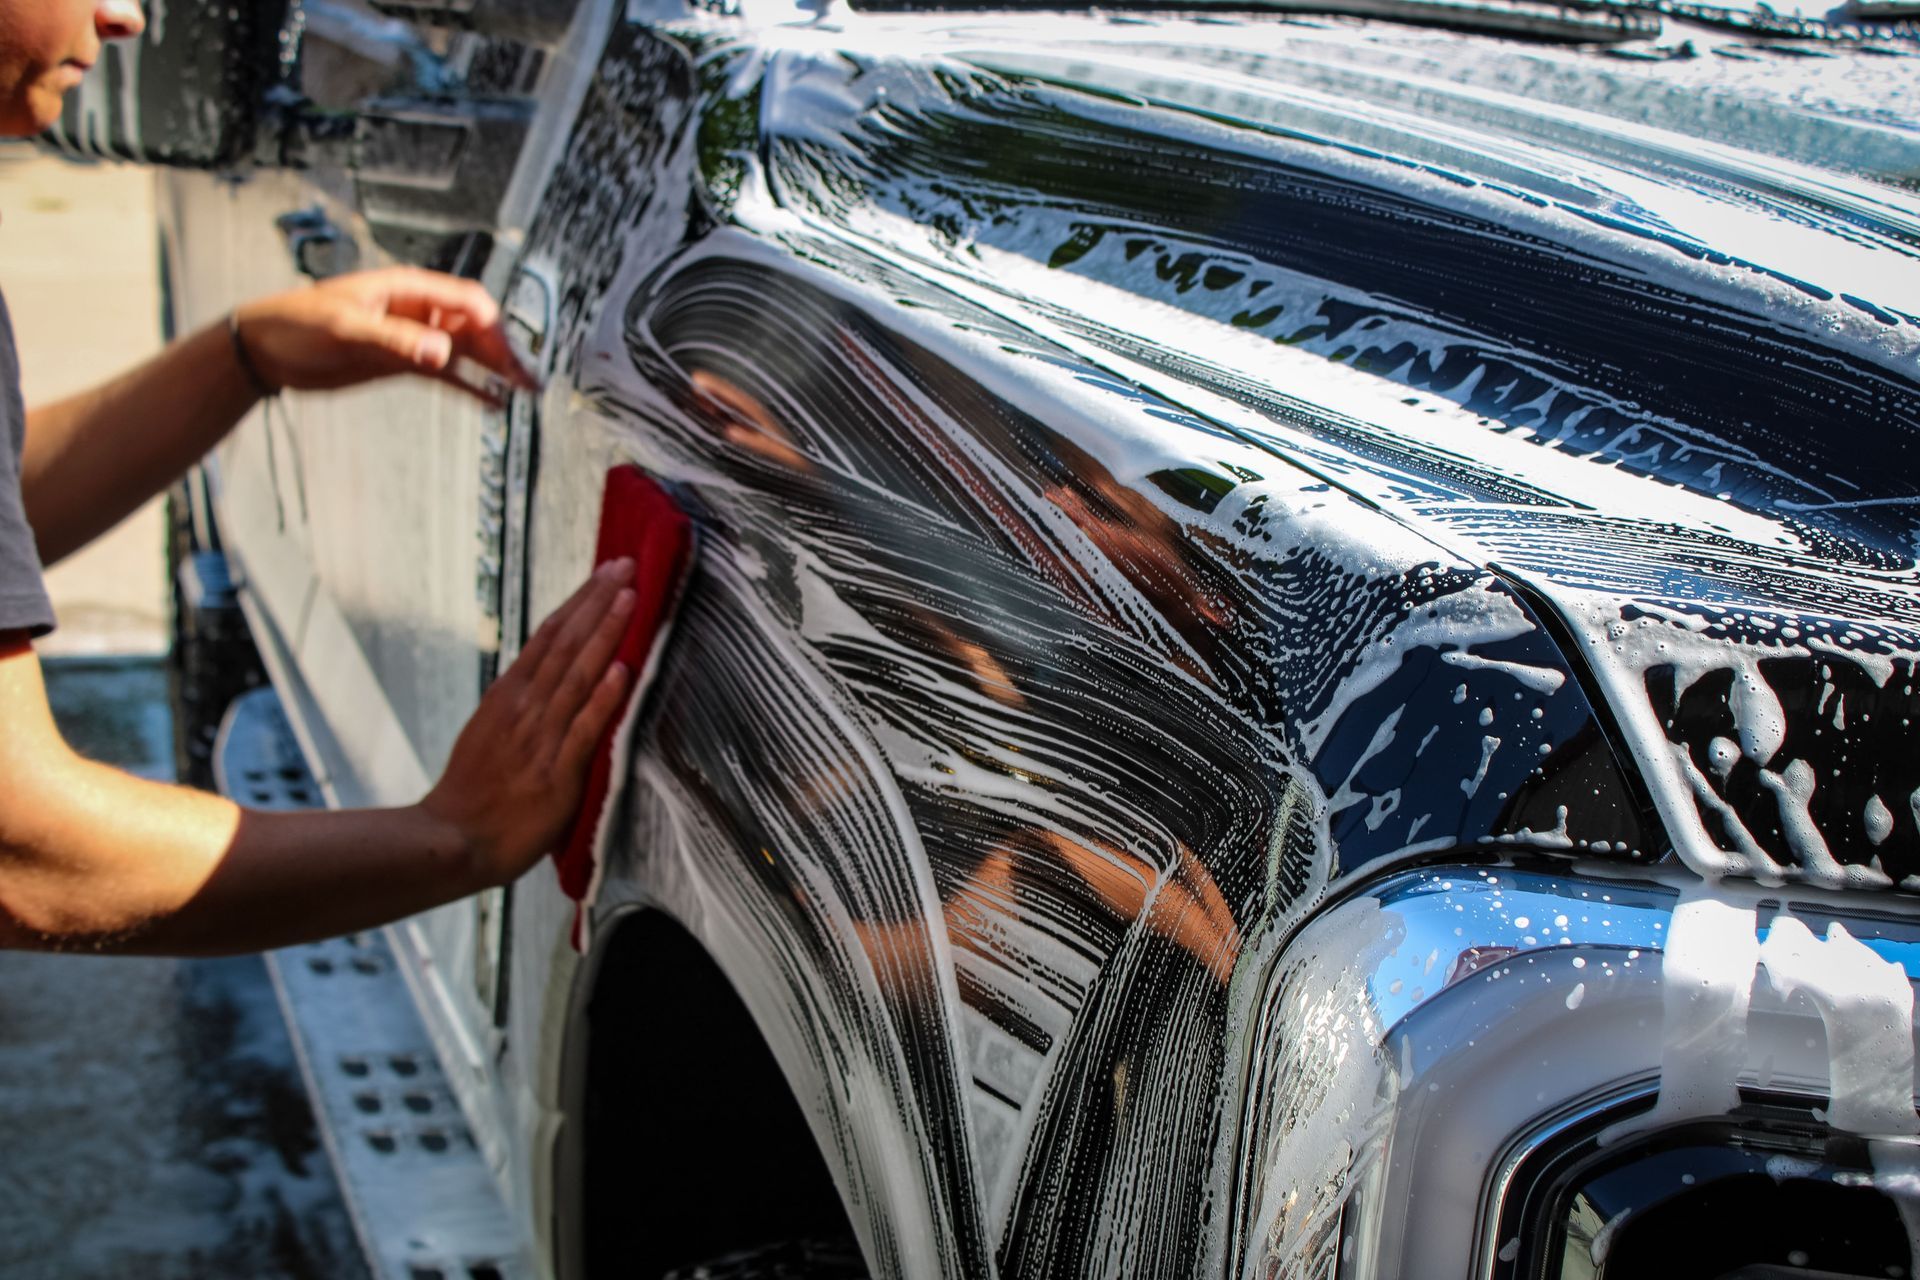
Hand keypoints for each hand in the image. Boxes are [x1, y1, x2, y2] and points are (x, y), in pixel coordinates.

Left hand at [233, 267, 538, 405]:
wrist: (264, 350)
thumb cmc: (296, 324)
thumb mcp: (346, 329)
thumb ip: (396, 341)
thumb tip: (442, 353)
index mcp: (407, 288)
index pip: (465, 300)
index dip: (491, 325)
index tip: (506, 353)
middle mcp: (417, 311)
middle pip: (474, 328)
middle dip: (503, 351)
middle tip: (528, 380)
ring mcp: (413, 338)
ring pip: (467, 352)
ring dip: (494, 370)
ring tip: (525, 392)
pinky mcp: (403, 363)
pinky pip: (447, 375)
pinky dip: (470, 387)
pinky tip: (492, 402)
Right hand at [418, 559, 637, 888]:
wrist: (451, 841)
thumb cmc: (473, 794)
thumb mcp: (490, 734)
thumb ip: (520, 707)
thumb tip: (549, 680)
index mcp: (509, 696)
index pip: (549, 637)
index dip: (580, 602)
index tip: (605, 573)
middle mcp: (524, 708)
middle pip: (566, 643)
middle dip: (598, 601)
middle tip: (626, 563)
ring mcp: (539, 737)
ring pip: (577, 674)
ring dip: (605, 633)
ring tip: (630, 597)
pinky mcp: (555, 772)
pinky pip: (583, 728)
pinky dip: (604, 697)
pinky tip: (622, 669)